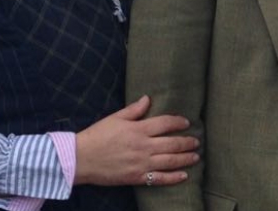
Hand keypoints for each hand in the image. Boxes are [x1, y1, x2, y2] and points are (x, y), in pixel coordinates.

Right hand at [74, 95, 199, 186]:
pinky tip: (184, 176)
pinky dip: (174, 178)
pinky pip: (159, 179)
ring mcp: (141, 163)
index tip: (186, 123)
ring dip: (186, 158)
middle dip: (188, 142)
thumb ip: (134, 110)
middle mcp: (143, 146)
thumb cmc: (96, 136)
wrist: (79, 159)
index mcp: (138, 129)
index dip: (178, 122)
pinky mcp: (136, 178)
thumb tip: (148, 98)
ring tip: (196, 156)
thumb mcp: (115, 118)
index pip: (166, 123)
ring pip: (170, 161)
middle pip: (173, 143)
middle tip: (197, 141)